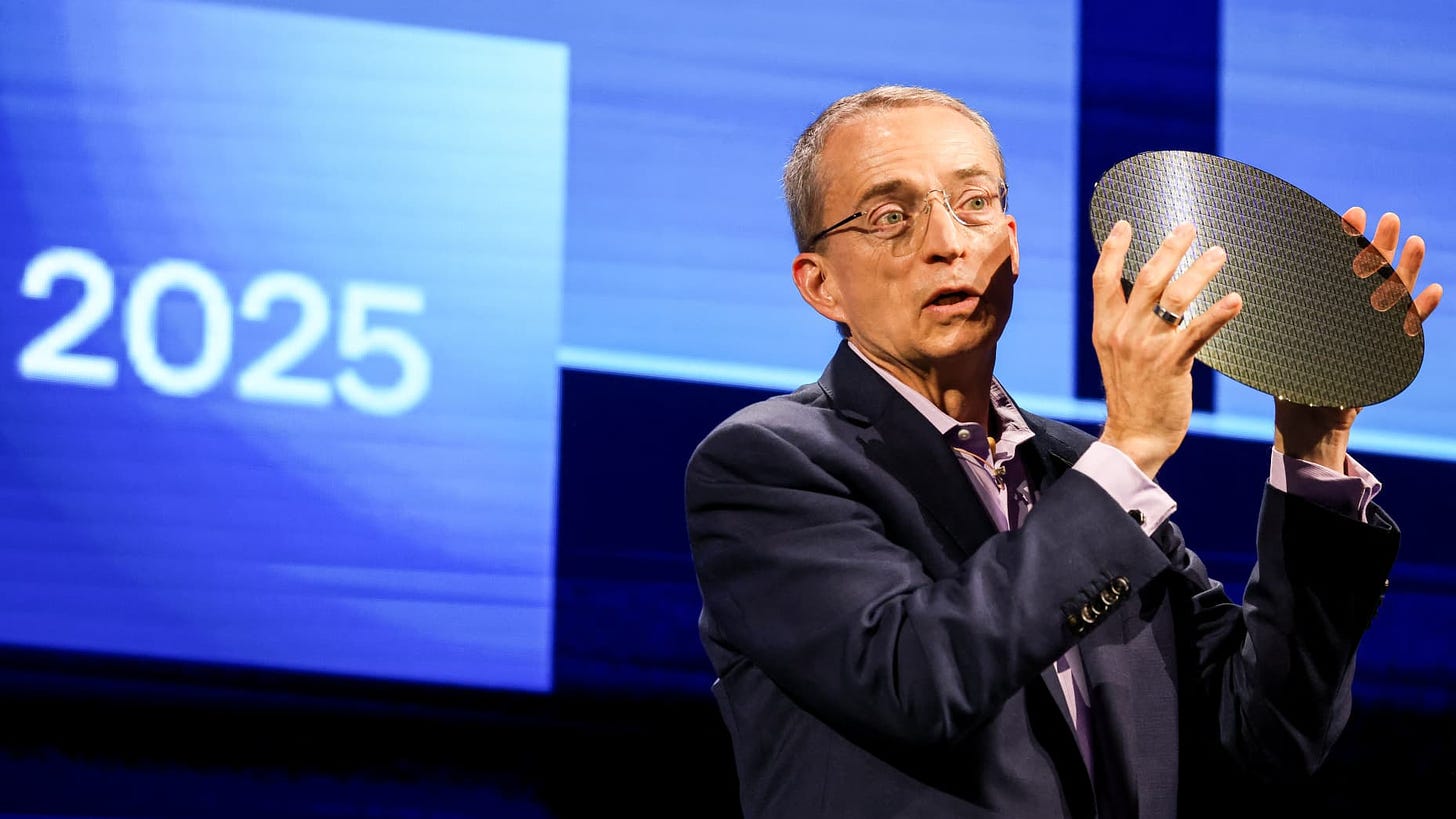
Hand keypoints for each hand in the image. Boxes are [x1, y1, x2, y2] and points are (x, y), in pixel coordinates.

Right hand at [1092, 221, 1242, 478]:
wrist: (1134, 437)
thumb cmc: (1132, 396)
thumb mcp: (1117, 356)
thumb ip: (1127, 326)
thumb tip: (1148, 299)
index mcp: (1105, 329)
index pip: (1104, 280)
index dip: (1114, 249)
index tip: (1124, 223)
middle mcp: (1122, 333)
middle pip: (1145, 279)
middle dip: (1168, 249)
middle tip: (1188, 227)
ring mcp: (1145, 347)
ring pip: (1174, 297)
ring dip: (1199, 271)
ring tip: (1219, 253)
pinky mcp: (1171, 363)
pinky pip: (1197, 331)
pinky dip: (1218, 313)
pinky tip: (1236, 299)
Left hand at [1274, 208, 1443, 470]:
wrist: (1305, 420)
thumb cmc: (1287, 379)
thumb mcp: (1281, 342)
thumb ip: (1278, 315)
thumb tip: (1243, 285)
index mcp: (1325, 306)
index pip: (1336, 266)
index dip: (1345, 240)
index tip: (1349, 216)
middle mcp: (1352, 312)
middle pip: (1370, 273)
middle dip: (1378, 245)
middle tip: (1384, 218)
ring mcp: (1373, 330)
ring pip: (1394, 294)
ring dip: (1406, 269)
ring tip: (1414, 242)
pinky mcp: (1387, 352)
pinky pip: (1409, 331)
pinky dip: (1422, 312)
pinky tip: (1433, 292)